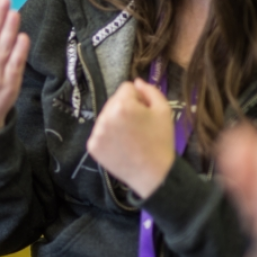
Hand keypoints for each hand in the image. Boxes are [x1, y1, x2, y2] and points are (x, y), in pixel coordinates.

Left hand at [86, 79, 174, 198]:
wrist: (153, 174)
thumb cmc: (161, 141)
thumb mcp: (163, 110)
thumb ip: (150, 90)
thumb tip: (136, 82)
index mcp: (123, 105)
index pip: (126, 88)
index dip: (138, 98)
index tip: (145, 112)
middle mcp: (105, 116)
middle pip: (114, 101)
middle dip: (125, 108)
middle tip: (138, 126)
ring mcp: (96, 132)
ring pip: (106, 116)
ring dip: (115, 121)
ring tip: (130, 137)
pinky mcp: (92, 146)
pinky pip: (100, 132)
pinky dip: (108, 136)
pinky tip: (121, 145)